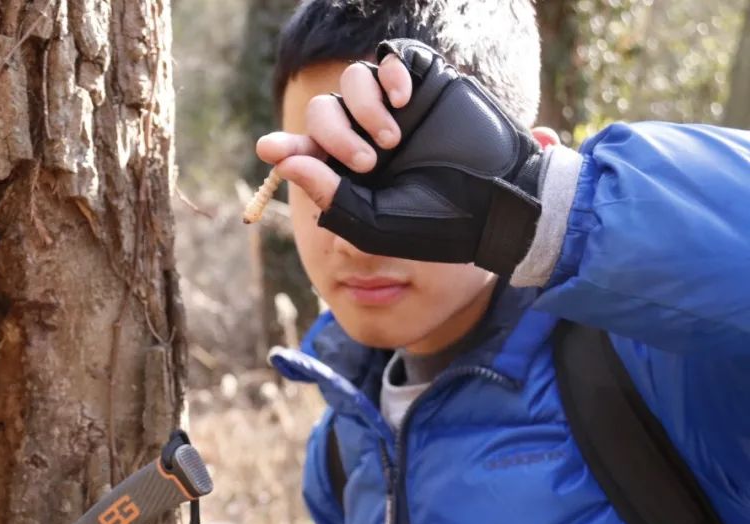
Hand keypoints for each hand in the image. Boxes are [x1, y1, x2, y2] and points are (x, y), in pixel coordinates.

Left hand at [257, 39, 548, 274]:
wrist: (499, 202)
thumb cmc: (438, 224)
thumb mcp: (375, 221)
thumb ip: (329, 194)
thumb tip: (282, 160)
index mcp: (350, 172)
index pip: (306, 151)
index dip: (286, 147)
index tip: (270, 149)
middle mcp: (367, 135)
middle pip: (323, 111)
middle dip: (333, 134)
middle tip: (366, 162)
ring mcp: (395, 106)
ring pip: (352, 79)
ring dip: (363, 107)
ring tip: (393, 138)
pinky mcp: (424, 81)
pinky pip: (390, 55)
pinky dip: (390, 72)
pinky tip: (405, 101)